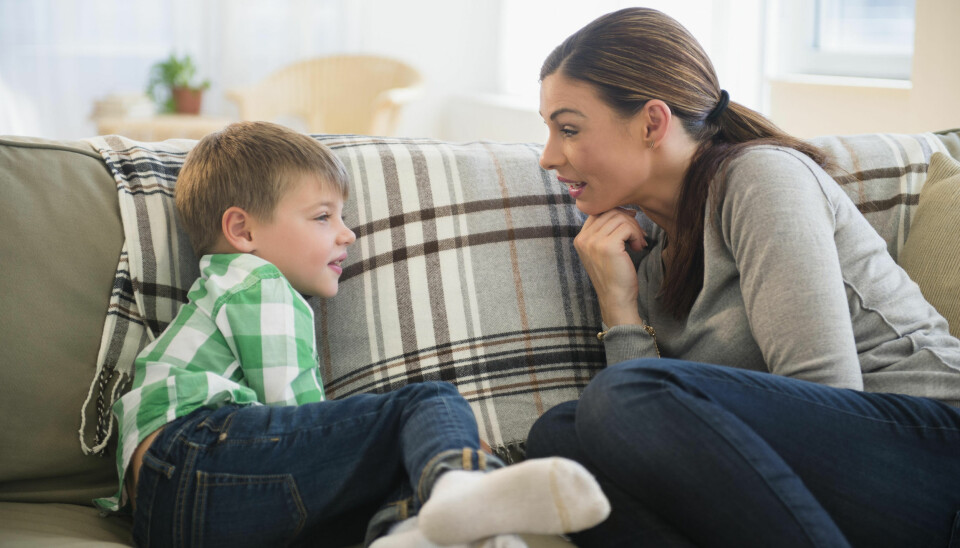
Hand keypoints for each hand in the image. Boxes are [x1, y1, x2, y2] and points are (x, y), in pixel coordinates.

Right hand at [574, 207, 646, 326]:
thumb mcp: (605, 251)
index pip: (598, 212)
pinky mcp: (607, 246)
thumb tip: (626, 209)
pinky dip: (636, 235)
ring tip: (637, 244)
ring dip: (634, 229)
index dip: (617, 214)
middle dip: (629, 221)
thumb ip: (607, 231)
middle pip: (610, 212)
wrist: (616, 299)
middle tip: (637, 237)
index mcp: (580, 239)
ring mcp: (594, 242)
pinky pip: (627, 226)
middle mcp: (583, 238)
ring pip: (620, 217)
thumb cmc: (614, 277)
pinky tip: (637, 248)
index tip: (629, 227)